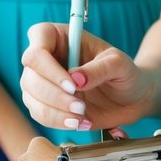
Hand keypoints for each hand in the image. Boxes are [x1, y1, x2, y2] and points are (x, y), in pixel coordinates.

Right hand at [20, 22, 153, 133]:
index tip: (72, 85)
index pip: (36, 49)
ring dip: (55, 112)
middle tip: (81, 107)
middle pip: (30, 77)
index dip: (48, 69)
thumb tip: (76, 79)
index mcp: (58, 37)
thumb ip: (100, 68)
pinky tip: (80, 123)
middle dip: (55, 96)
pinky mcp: (44, 103)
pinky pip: (39, 115)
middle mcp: (45, 58)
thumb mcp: (119, 64)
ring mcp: (41, 82)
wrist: (129, 97)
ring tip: (83, 116)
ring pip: (31, 98)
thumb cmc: (123, 72)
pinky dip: (58, 122)